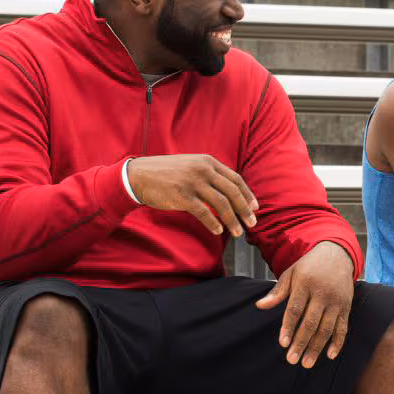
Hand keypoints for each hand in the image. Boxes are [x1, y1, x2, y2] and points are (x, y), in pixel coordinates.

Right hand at [126, 155, 257, 237]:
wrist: (139, 176)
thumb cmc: (167, 173)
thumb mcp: (191, 166)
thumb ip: (209, 174)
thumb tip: (228, 191)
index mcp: (208, 162)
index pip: (235, 179)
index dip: (248, 194)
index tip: (255, 207)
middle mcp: (203, 170)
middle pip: (232, 192)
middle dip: (245, 210)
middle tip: (252, 223)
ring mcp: (193, 182)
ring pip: (221, 204)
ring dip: (232, 220)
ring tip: (237, 232)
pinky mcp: (182, 196)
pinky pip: (204, 212)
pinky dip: (213, 223)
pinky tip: (218, 231)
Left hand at [254, 241, 355, 367]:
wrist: (337, 254)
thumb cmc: (309, 266)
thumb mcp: (291, 273)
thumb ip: (277, 291)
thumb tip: (260, 306)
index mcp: (305, 283)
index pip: (295, 309)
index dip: (289, 327)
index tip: (283, 343)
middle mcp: (322, 293)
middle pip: (311, 322)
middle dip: (301, 343)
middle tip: (292, 360)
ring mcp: (336, 301)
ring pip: (326, 328)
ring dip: (317, 347)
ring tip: (306, 363)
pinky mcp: (346, 306)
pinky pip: (343, 327)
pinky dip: (338, 342)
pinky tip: (330, 355)